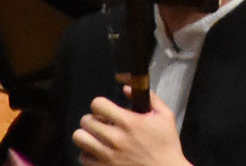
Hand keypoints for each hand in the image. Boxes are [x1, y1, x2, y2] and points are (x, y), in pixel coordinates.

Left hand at [73, 92, 189, 165]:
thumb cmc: (166, 145)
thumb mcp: (165, 116)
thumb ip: (150, 98)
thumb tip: (127, 88)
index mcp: (129, 122)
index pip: (98, 104)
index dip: (101, 104)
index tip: (106, 109)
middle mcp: (115, 138)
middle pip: (86, 120)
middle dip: (93, 119)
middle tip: (103, 123)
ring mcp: (107, 155)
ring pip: (79, 138)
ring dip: (87, 135)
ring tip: (97, 137)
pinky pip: (82, 157)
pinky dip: (88, 153)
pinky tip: (100, 151)